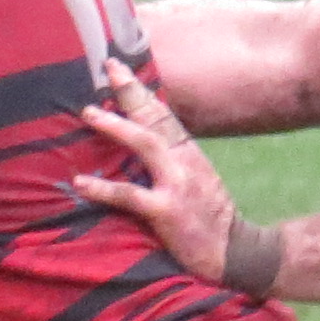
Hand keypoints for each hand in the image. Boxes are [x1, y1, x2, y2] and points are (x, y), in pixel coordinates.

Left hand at [71, 62, 250, 283]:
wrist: (237, 253)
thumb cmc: (210, 220)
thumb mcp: (196, 181)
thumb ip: (170, 162)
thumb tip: (137, 147)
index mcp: (189, 154)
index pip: (163, 114)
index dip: (140, 90)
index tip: (118, 67)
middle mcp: (184, 162)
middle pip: (155, 117)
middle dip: (130, 91)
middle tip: (107, 68)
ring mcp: (177, 184)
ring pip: (145, 144)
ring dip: (117, 127)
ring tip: (89, 113)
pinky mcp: (167, 211)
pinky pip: (131, 195)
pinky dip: (104, 188)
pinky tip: (81, 183)